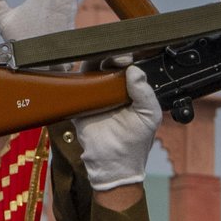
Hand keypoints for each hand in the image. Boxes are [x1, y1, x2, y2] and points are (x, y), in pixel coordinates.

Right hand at [74, 67, 159, 192]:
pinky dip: (70, 77)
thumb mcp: (150, 115)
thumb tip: (134, 70)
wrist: (115, 164)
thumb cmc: (136, 142)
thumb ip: (145, 93)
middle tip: (115, 58)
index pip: (126, 66)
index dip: (125, 58)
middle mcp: (111, 89)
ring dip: (91, 61)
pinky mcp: (79, 105)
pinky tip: (74, 69)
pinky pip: (72, 88)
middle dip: (108, 56)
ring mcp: (94, 96)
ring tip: (99, 61)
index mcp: (130, 90)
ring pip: (88, 71)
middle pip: (105, 63)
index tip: (126, 58)